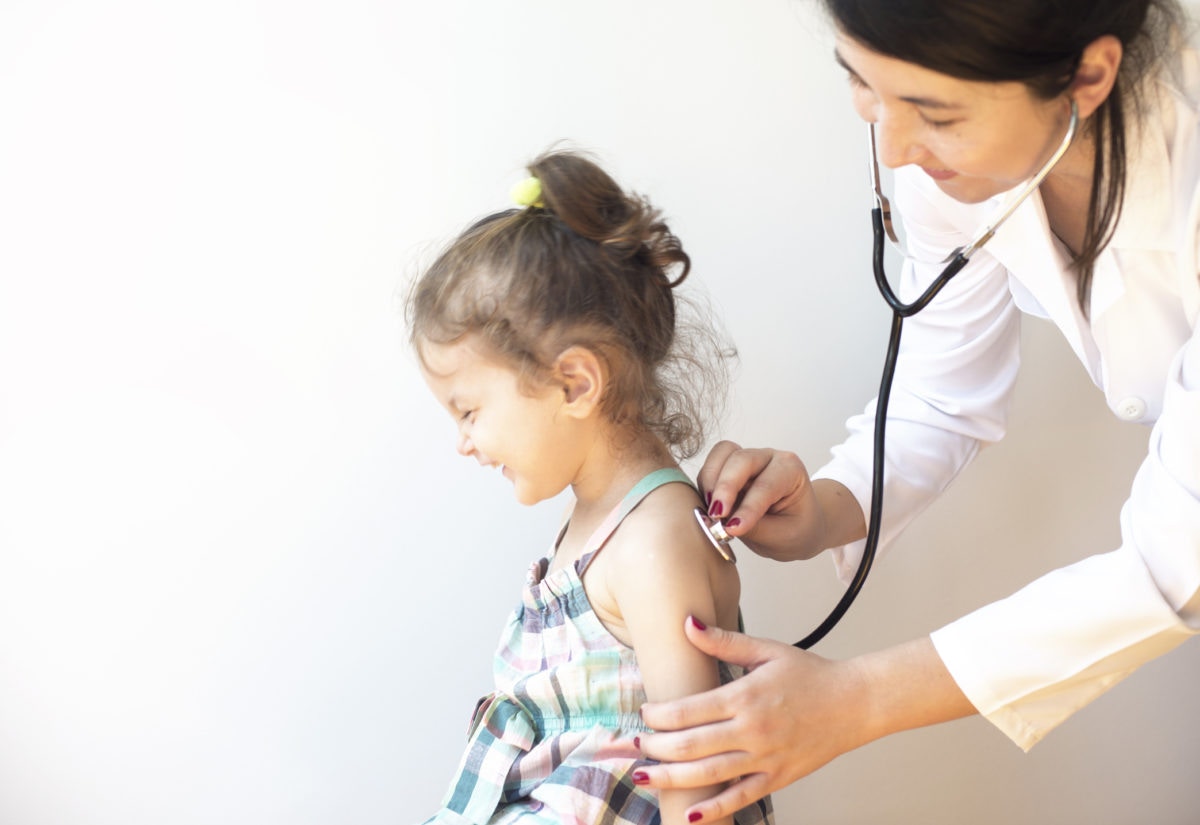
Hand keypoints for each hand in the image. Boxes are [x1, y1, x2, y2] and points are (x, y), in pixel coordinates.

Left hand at [636, 619, 877, 821]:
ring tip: (643, 778)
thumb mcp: (766, 650)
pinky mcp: (778, 778)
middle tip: (632, 747)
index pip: (689, 710)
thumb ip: (723, 641)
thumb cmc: (809, 674)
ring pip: (709, 774)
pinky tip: (690, 813)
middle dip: (655, 748)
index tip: (644, 714)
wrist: (855, 702)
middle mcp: (752, 730)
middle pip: (691, 744)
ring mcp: (765, 758)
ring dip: (671, 778)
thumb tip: (687, 622)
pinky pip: (741, 797)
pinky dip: (715, 808)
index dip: (659, 715)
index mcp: (745, 696)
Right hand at [698, 441, 862, 560]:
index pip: (766, 485)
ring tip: (711, 511)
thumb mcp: (784, 535)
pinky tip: (709, 507)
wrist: (796, 526)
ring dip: (711, 481)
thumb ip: (754, 528)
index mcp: (791, 470)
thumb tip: (723, 525)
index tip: (734, 529)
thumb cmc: (796, 528)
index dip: (748, 507)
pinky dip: (706, 485)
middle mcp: (768, 458)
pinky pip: (711, 466)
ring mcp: (747, 459)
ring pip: (722, 455)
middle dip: (726, 487)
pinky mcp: (728, 467)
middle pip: (741, 459)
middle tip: (717, 516)